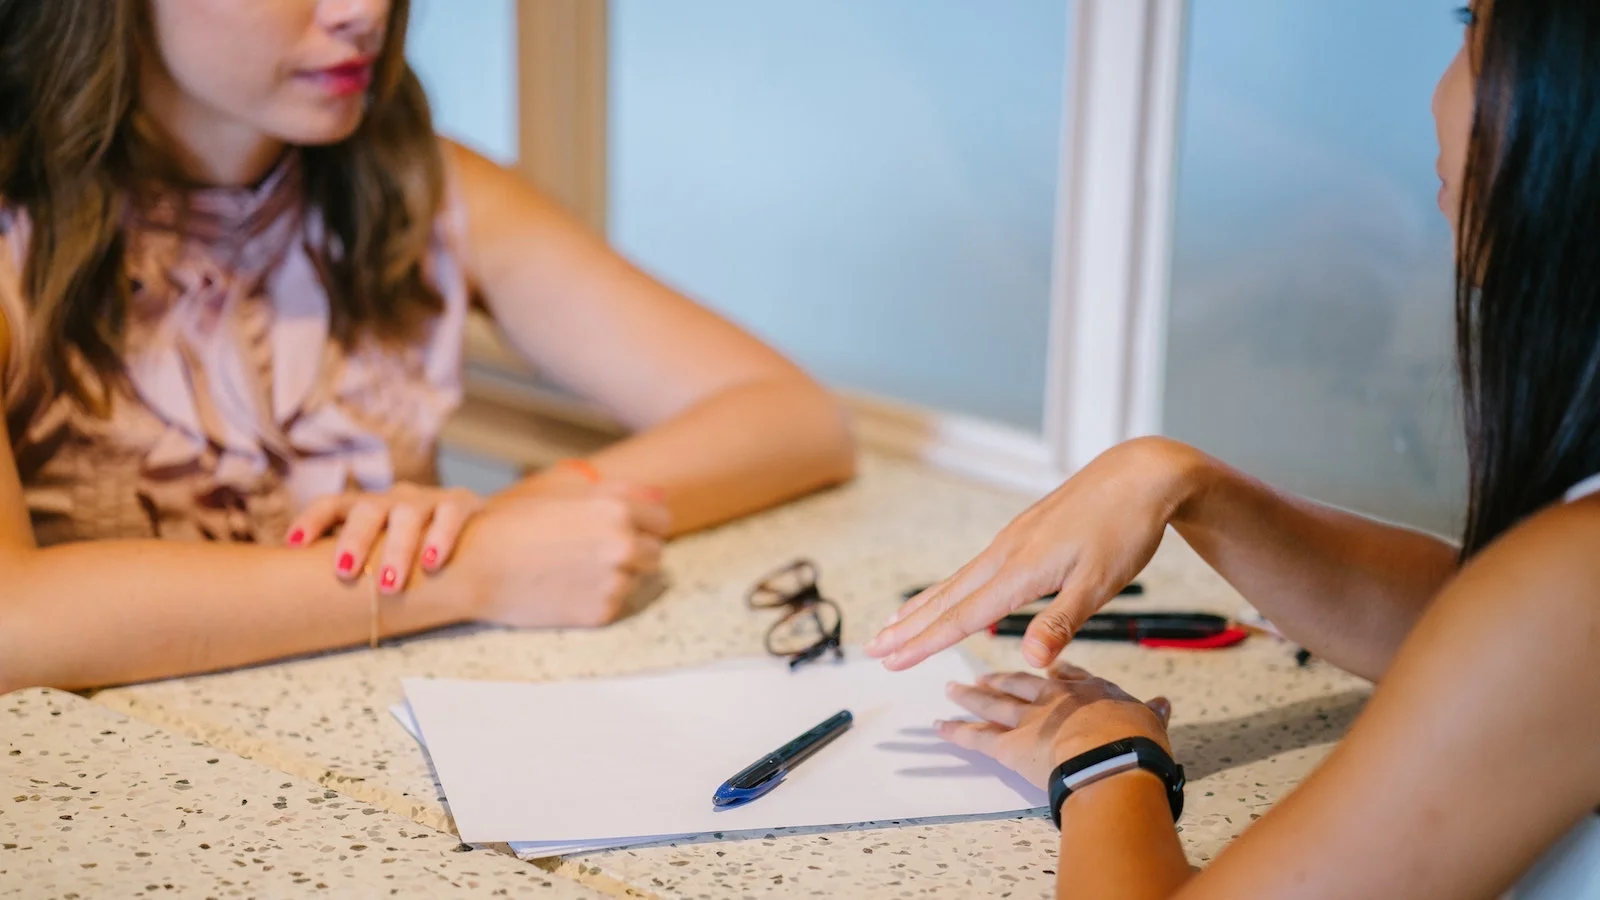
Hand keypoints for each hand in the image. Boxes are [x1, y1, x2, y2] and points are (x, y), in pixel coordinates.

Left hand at [287, 483, 485, 592]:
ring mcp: (428, 500)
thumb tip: (301, 600)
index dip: (311, 520)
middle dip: (355, 539)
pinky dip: (441, 537)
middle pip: (368, 509)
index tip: (293, 545)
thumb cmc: (415, 552)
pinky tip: (432, 563)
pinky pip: (450, 515)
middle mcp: (394, 499)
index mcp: (367, 508)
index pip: (333, 504)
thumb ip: (354, 565)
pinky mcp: (462, 504)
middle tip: (346, 572)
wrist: (478, 535)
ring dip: (397, 548)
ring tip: (389, 584)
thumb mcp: (382, 552)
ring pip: (408, 514)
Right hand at [452, 484, 671, 627]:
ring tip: (573, 570)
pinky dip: (597, 599)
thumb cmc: (516, 524)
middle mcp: (623, 544)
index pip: (662, 521)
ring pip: (636, 580)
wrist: (474, 567)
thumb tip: (664, 496)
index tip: (624, 530)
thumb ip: (622, 493)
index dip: (643, 525)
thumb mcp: (568, 495)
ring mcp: (614, 581)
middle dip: (634, 553)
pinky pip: (615, 603)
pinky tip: (565, 589)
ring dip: (616, 576)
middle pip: (655, 553)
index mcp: (617, 510)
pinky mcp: (601, 612)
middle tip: (594, 553)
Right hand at [866, 437, 1206, 669]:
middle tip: (872, 648)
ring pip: (956, 580)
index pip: (962, 616)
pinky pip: (974, 568)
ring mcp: (1012, 541)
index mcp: (1020, 570)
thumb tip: (1029, 662)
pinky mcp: (1023, 534)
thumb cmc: (1126, 528)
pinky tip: (951, 593)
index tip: (890, 660)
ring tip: (893, 623)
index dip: (924, 642)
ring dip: (922, 606)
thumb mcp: (1100, 582)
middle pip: (946, 597)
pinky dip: (950, 587)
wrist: (1140, 474)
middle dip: (908, 627)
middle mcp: (1006, 553)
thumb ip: (1060, 623)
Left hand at [937, 664, 1171, 788]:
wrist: (1112, 761)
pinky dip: (955, 732)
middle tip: (983, 676)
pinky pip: (975, 738)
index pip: (1067, 676)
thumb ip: (1151, 712)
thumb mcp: (1150, 722)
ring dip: (970, 697)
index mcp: (1089, 691)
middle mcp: (1053, 699)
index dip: (1054, 672)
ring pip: (993, 704)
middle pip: (1021, 684)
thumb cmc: (1136, 744)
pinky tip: (939, 726)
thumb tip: (1163, 704)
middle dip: (1001, 680)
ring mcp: (1028, 720)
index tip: (1045, 667)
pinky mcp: (1009, 746)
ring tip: (952, 690)